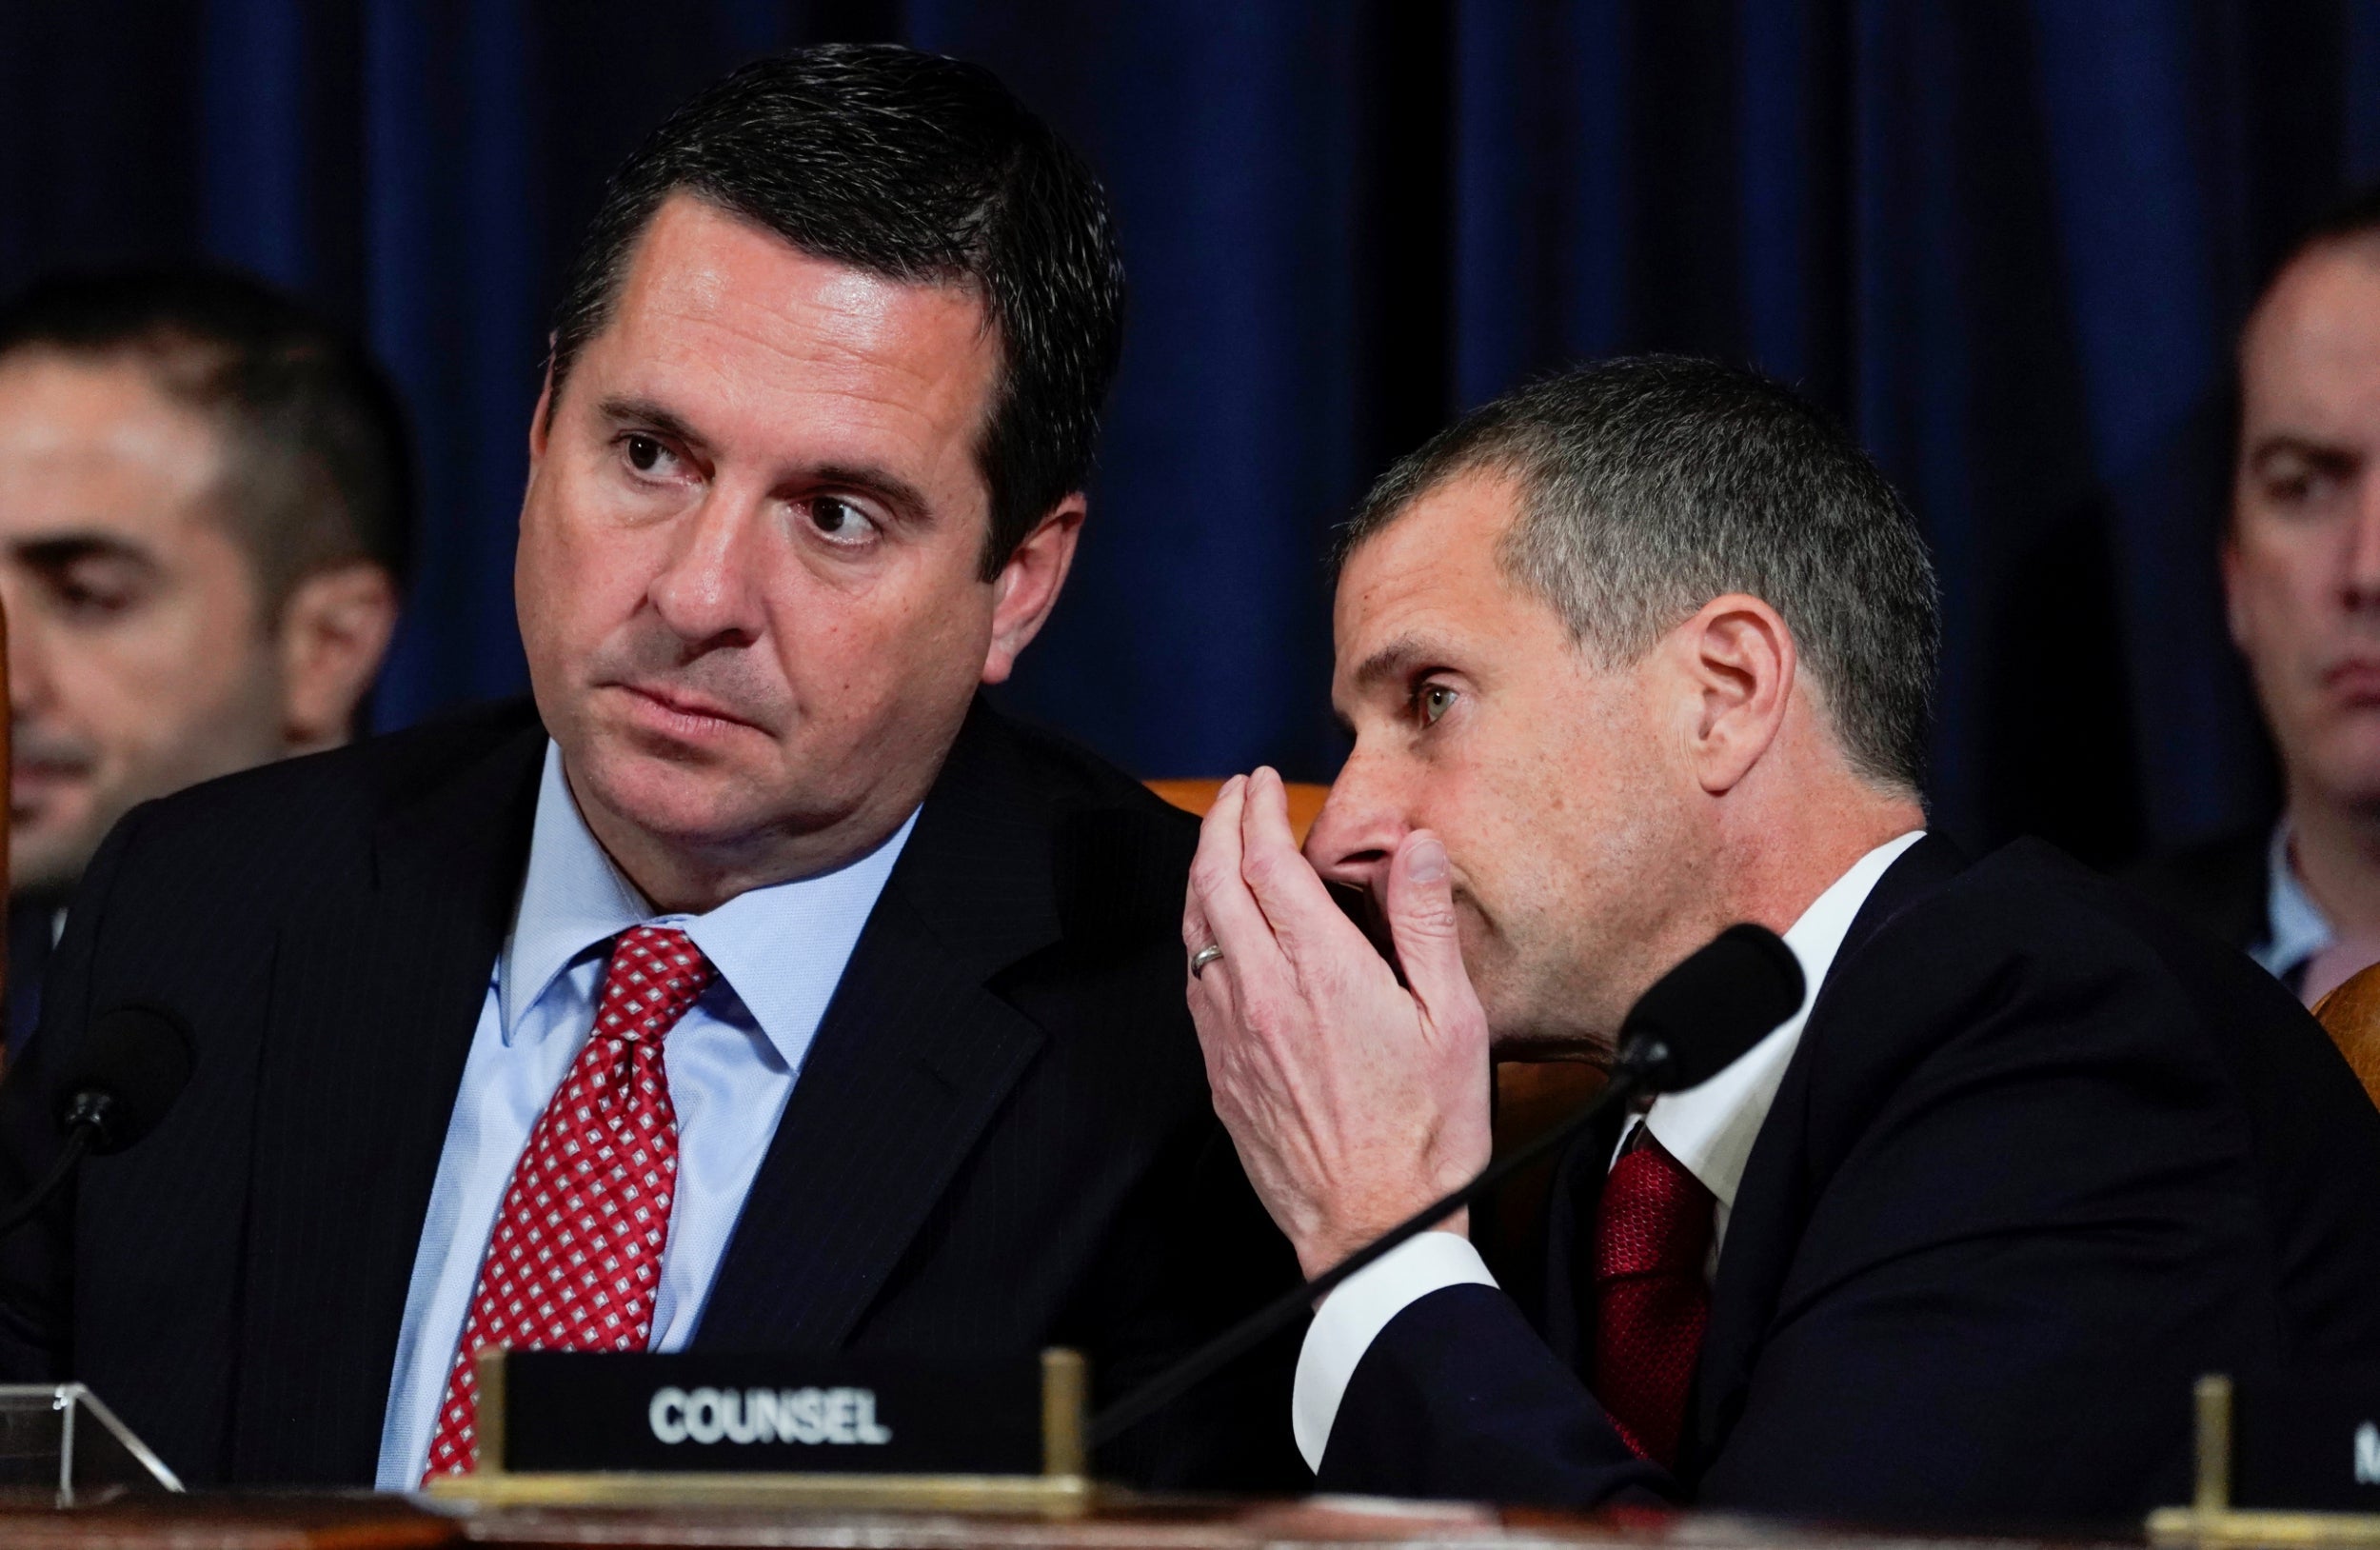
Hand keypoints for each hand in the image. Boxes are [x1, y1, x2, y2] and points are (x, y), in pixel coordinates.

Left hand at [1184, 768, 1491, 1278]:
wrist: (1374, 1230)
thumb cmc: (1427, 1134)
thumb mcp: (1455, 1023)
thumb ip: (1426, 925)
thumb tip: (1415, 847)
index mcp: (1321, 972)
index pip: (1265, 862)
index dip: (1258, 810)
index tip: (1265, 783)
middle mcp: (1261, 995)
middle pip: (1214, 882)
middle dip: (1220, 824)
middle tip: (1236, 793)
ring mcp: (1231, 1035)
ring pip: (1193, 930)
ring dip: (1201, 873)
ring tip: (1220, 845)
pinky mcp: (1221, 1073)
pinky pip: (1194, 982)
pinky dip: (1199, 933)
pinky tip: (1216, 930)